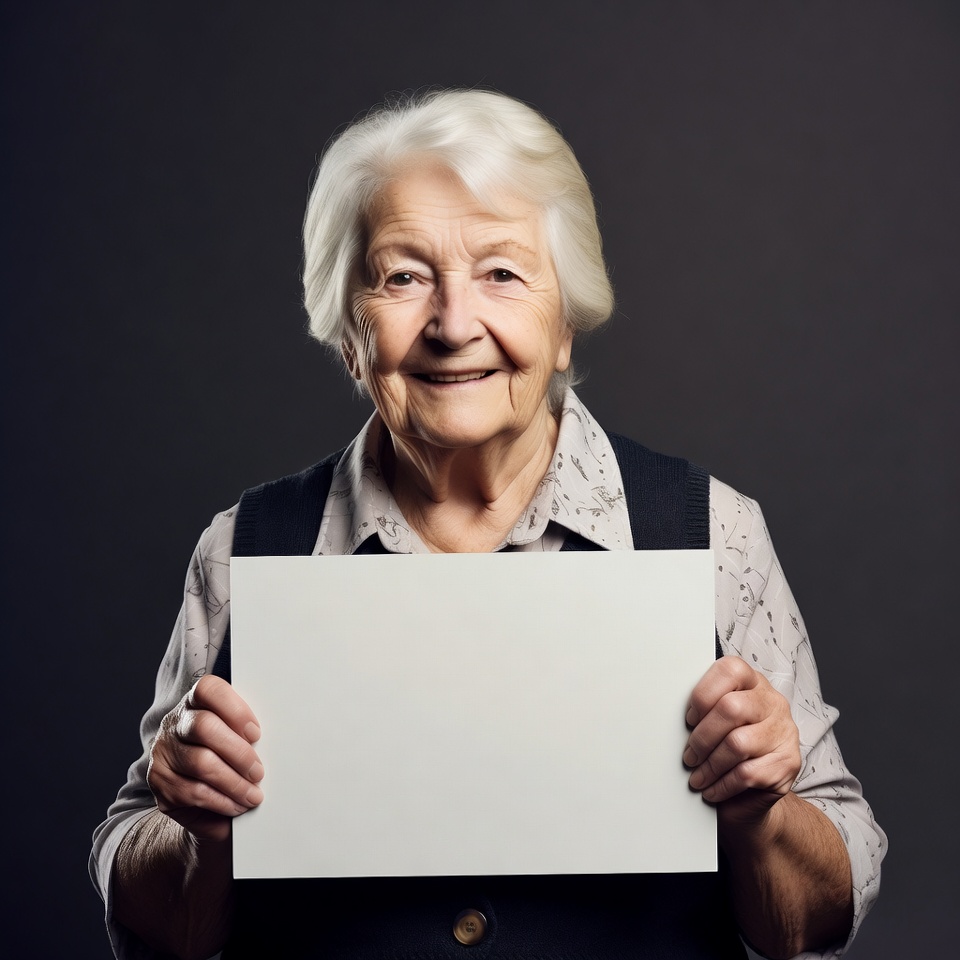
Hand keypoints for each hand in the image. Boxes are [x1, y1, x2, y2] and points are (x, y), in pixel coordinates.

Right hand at [147, 675, 263, 841]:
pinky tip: (237, 805)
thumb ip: (247, 734)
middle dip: (238, 752)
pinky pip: (194, 791)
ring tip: (253, 794)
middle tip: (258, 771)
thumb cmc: (227, 761)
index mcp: (196, 703)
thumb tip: (279, 741)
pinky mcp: (159, 783)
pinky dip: (222, 800)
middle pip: (204, 727)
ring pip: (201, 763)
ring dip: (234, 782)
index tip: (256, 733)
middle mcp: (175, 723)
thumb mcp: (237, 740)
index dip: (235, 709)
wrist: (202, 801)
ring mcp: (163, 752)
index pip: (208, 689)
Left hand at [683, 656, 800, 825]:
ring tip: (697, 776)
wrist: (757, 791)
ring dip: (710, 765)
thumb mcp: (718, 721)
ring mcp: (784, 732)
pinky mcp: (788, 763)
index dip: (703, 694)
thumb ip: (705, 710)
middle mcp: (773, 702)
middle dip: (702, 736)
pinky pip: (747, 773)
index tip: (689, 718)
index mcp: (753, 682)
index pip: (730, 670)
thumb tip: (671, 717)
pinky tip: (712, 789)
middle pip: (732, 708)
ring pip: (738, 743)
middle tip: (689, 755)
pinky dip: (722, 785)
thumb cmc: (730, 747)